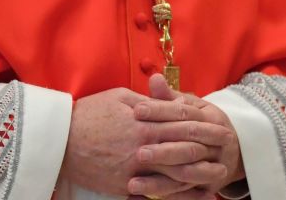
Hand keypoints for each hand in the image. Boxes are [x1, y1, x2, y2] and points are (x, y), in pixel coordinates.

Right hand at [59, 86, 231, 195]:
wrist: (58, 141)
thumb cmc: (88, 114)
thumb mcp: (117, 97)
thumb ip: (146, 101)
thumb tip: (166, 99)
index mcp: (143, 123)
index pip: (181, 123)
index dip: (203, 125)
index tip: (220, 125)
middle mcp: (142, 148)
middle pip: (183, 150)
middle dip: (207, 150)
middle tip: (227, 150)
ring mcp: (134, 170)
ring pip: (173, 176)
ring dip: (197, 177)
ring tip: (217, 177)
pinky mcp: (124, 187)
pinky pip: (154, 194)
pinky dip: (175, 197)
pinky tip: (191, 198)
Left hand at [127, 74, 244, 198]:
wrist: (230, 149)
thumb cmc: (201, 123)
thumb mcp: (190, 107)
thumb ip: (169, 97)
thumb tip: (154, 78)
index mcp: (211, 118)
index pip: (184, 113)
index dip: (160, 111)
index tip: (137, 111)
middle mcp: (216, 143)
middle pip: (188, 146)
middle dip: (163, 150)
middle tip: (137, 152)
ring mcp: (214, 166)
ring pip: (187, 174)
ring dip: (160, 181)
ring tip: (133, 183)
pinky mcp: (207, 186)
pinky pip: (185, 194)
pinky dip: (163, 197)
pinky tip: (140, 198)